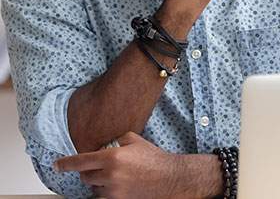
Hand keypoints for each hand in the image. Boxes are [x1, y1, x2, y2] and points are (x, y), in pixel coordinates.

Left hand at [53, 132, 188, 198]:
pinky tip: (117, 183)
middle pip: (85, 177)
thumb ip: (117, 140)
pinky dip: (106, 190)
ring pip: (93, 188)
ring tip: (111, 175)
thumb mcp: (134, 140)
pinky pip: (104, 196)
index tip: (57, 164)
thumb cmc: (153, 158)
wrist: (168, 178)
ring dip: (97, 182)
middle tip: (96, 166)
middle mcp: (109, 175)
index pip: (81, 161)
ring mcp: (113, 191)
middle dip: (87, 172)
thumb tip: (106, 144)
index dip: (66, 163)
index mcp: (112, 157)